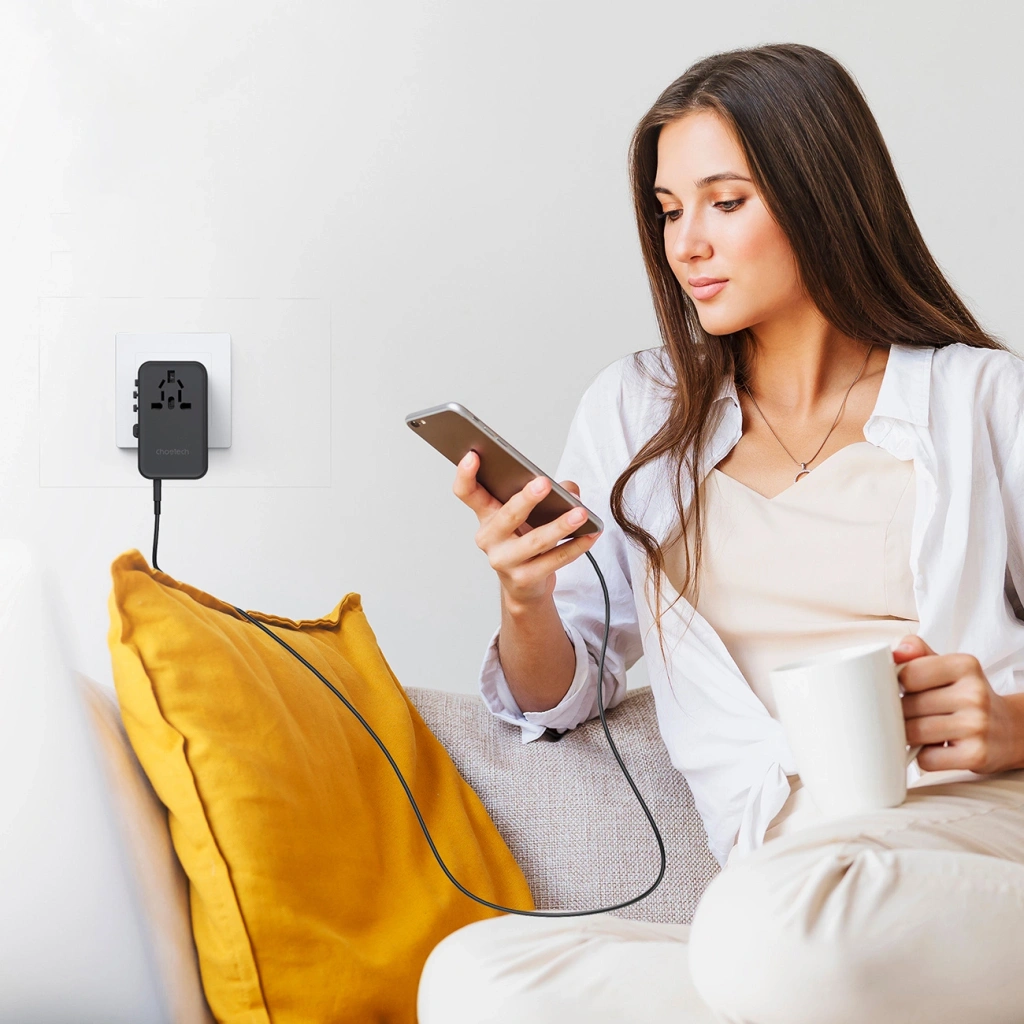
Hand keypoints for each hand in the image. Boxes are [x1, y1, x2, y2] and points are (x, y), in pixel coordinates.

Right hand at [451, 450, 601, 609]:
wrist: (525, 584)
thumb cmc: (525, 538)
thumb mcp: (532, 512)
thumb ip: (552, 493)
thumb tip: (571, 491)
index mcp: (486, 514)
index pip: (467, 492)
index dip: (465, 474)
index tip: (473, 455)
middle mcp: (489, 537)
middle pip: (506, 516)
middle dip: (525, 499)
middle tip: (543, 483)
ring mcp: (504, 561)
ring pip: (534, 542)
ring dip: (560, 526)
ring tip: (580, 513)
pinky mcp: (523, 578)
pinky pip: (553, 560)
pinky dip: (575, 547)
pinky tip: (589, 535)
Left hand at [894, 634, 1023, 774]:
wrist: (1009, 729)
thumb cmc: (966, 695)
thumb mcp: (947, 666)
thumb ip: (917, 652)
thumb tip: (896, 653)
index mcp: (964, 665)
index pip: (908, 674)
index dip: (896, 685)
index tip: (902, 689)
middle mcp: (974, 694)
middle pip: (907, 706)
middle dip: (900, 712)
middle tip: (912, 713)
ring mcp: (977, 726)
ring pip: (913, 733)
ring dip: (908, 735)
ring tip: (921, 729)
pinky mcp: (976, 755)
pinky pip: (926, 759)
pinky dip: (923, 756)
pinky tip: (937, 746)